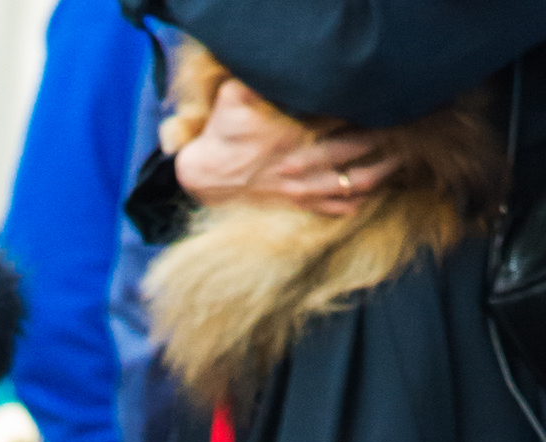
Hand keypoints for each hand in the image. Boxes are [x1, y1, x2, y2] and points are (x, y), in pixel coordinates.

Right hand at [174, 80, 394, 217]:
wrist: (204, 178)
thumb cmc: (221, 131)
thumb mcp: (234, 94)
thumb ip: (260, 78)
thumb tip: (278, 60)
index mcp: (292, 131)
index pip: (340, 113)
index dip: (366, 104)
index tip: (389, 94)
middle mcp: (303, 161)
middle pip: (357, 145)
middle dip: (385, 133)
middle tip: (410, 122)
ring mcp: (302, 187)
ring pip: (354, 180)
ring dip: (382, 170)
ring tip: (402, 158)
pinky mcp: (297, 204)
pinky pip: (335, 207)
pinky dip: (357, 201)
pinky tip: (375, 191)